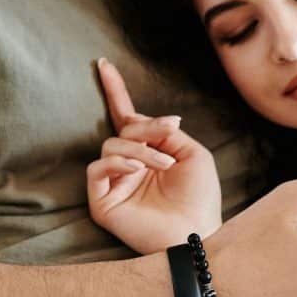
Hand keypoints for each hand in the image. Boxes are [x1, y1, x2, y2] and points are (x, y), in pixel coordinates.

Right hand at [87, 59, 221, 253]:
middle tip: (169, 132)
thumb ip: (167, 132)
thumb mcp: (194, 154)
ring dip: (139, 149)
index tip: (103, 64)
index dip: (115, 91)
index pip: (128, 119)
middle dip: (147, 127)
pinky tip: (137, 169)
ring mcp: (115, 182)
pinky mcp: (102, 200)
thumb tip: (141, 118)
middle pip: (124, 130)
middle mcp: (130, 165)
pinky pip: (97, 168)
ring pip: (111, 146)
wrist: (195, 232)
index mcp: (151, 153)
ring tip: (162, 164)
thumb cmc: (199, 198)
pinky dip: (118, 163)